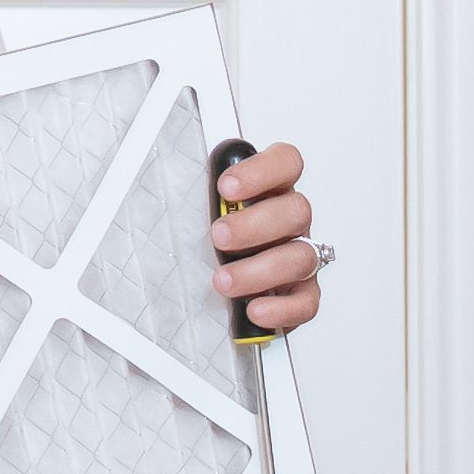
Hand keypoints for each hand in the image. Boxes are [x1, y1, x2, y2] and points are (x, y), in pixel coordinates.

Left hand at [209, 142, 325, 339]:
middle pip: (296, 211)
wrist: (209, 291)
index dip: (261, 171)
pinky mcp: (301, 295)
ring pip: (300, 257)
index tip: (226, 187)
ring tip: (224, 281)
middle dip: (254, 225)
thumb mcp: (192, 213)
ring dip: (259, 270)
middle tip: (219, 236)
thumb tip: (166, 188)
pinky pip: (306, 302)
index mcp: (270, 191)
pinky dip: (281, 308)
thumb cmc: (204, 243)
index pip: (285, 163)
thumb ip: (190, 197)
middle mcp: (290, 222)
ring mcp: (298, 257)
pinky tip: (254, 310)